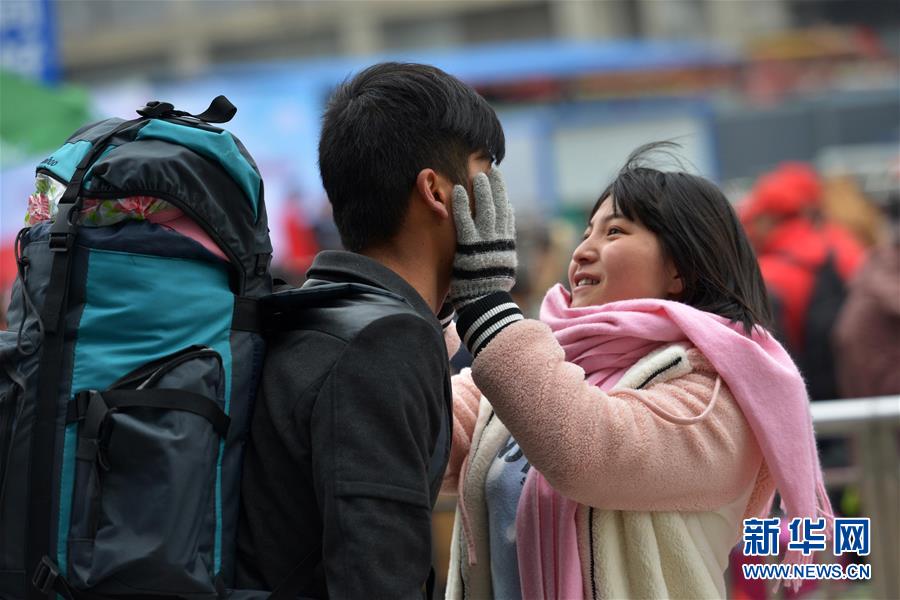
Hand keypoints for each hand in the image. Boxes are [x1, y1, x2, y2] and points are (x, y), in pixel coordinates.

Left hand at [448, 168, 516, 310]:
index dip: (504, 199)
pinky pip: (465, 221)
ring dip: (483, 192)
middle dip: (497, 189)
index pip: (508, 217)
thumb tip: (506, 232)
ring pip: (486, 210)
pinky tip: (458, 190)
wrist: (483, 303)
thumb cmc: (489, 287)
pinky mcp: (469, 247)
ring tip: (479, 176)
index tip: (500, 187)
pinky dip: (462, 205)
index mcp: (507, 246)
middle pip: (500, 208)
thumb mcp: (503, 267)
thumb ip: (503, 248)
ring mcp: (484, 243)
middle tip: (492, 172)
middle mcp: (498, 241)